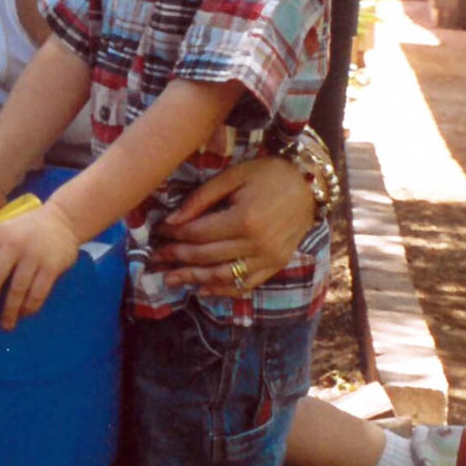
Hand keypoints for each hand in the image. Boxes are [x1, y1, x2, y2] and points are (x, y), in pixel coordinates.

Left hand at [0, 203, 80, 328]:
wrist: (63, 220)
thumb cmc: (27, 230)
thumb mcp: (5, 230)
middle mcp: (13, 244)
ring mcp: (33, 255)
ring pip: (16, 290)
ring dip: (9, 311)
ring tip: (5, 324)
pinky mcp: (51, 267)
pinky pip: (37, 293)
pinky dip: (29, 307)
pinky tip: (24, 314)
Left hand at [151, 156, 315, 295]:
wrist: (310, 185)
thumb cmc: (269, 175)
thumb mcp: (233, 176)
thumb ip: (201, 198)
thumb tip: (171, 221)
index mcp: (244, 218)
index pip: (198, 234)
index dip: (174, 236)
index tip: (157, 234)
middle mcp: (257, 244)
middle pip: (206, 256)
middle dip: (176, 258)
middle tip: (155, 257)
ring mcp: (268, 258)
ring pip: (223, 276)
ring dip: (193, 279)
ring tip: (170, 279)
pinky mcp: (276, 265)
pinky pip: (245, 285)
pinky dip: (222, 290)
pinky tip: (202, 290)